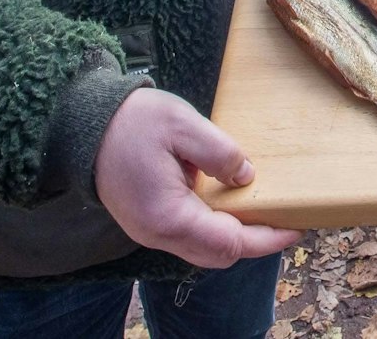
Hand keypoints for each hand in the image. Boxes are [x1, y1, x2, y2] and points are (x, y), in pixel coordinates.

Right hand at [94, 88, 299, 268]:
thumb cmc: (130, 121)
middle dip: (253, 241)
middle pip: (217, 254)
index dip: (266, 239)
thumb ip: (220, 153)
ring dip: (232, 234)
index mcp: (168, 216)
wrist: (81, 123)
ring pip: (201, 249)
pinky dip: (212, 226)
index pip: (228, 243)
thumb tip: (246, 178)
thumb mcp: (183, 124)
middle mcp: (157, 234)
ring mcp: (147, 231)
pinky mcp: (144, 222)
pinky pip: (186, 236)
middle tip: (282, 217)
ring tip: (260, 209)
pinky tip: (227, 202)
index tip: (295, 228)